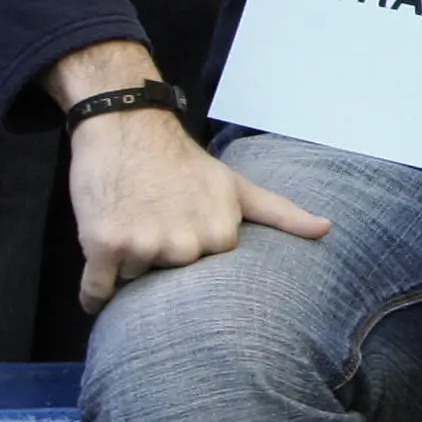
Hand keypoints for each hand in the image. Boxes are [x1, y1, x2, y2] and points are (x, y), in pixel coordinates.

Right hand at [68, 107, 328, 313]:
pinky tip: (99, 286)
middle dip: (158, 260)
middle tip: (154, 222)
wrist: (127, 126)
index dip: (189, 254)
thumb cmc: (183, 162)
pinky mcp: (104, 245)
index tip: (183, 228)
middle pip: (167, 280)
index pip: (204, 277)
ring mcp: (144, 245)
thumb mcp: (237, 186)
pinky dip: (94, 295)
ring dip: (126, 265)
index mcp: (220, 235)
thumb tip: (327, 229)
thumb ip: (281, 213)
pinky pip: (96, 292)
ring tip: (131, 224)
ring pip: (132, 282)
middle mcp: (185, 245)